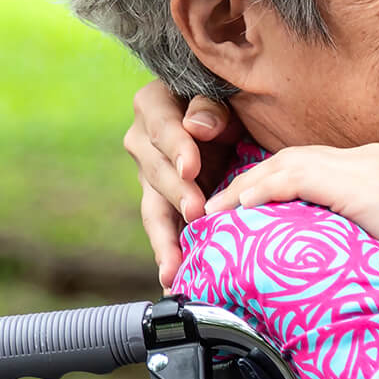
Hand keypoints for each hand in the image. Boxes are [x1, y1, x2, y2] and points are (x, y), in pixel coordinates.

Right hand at [123, 81, 239, 288]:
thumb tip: (199, 126)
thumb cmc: (230, 102)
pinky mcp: (163, 207)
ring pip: (154, 211)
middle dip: (177, 195)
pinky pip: (164, 233)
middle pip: (157, 172)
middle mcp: (143, 143)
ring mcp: (150, 179)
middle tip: (196, 214)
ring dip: (165, 241)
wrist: (235, 125)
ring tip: (172, 270)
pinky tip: (175, 283)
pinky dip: (170, 257)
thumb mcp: (223, 95)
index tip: (191, 169)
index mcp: (154, 106)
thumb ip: (210, 106)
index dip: (176, 148)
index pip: (163, 127)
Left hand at [203, 143, 378, 277]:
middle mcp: (377, 157)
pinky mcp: (370, 187)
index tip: (245, 206)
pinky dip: (265, 189)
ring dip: (247, 186)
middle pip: (297, 158)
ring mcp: (373, 167)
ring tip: (217, 211)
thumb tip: (340, 253)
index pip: (315, 164)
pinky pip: (301, 178)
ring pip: (291, 162)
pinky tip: (242, 206)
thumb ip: (372, 231)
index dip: (274, 182)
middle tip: (217, 207)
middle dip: (252, 181)